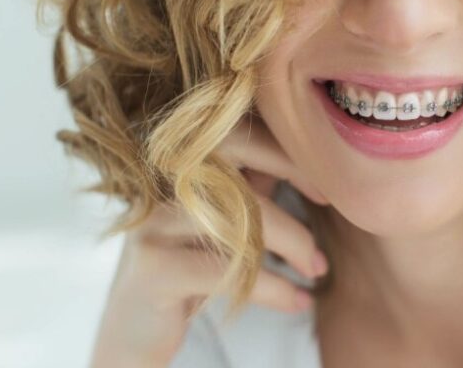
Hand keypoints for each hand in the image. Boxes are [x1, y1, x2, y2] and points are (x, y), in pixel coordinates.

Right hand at [88, 112, 329, 367]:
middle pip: (237, 161)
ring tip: (317, 269)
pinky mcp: (154, 267)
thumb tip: (306, 154)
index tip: (325, 184)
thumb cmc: (189, 266)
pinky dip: (275, 288)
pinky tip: (298, 300)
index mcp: (178, 162)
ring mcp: (153, 223)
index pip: (236, 131)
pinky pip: (229, 270)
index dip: (285, 151)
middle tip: (327, 208)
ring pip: (240, 218)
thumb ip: (250, 183)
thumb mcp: (223, 218)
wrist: (135, 332)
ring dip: (293, 244)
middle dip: (292, 180)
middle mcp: (159, 182)